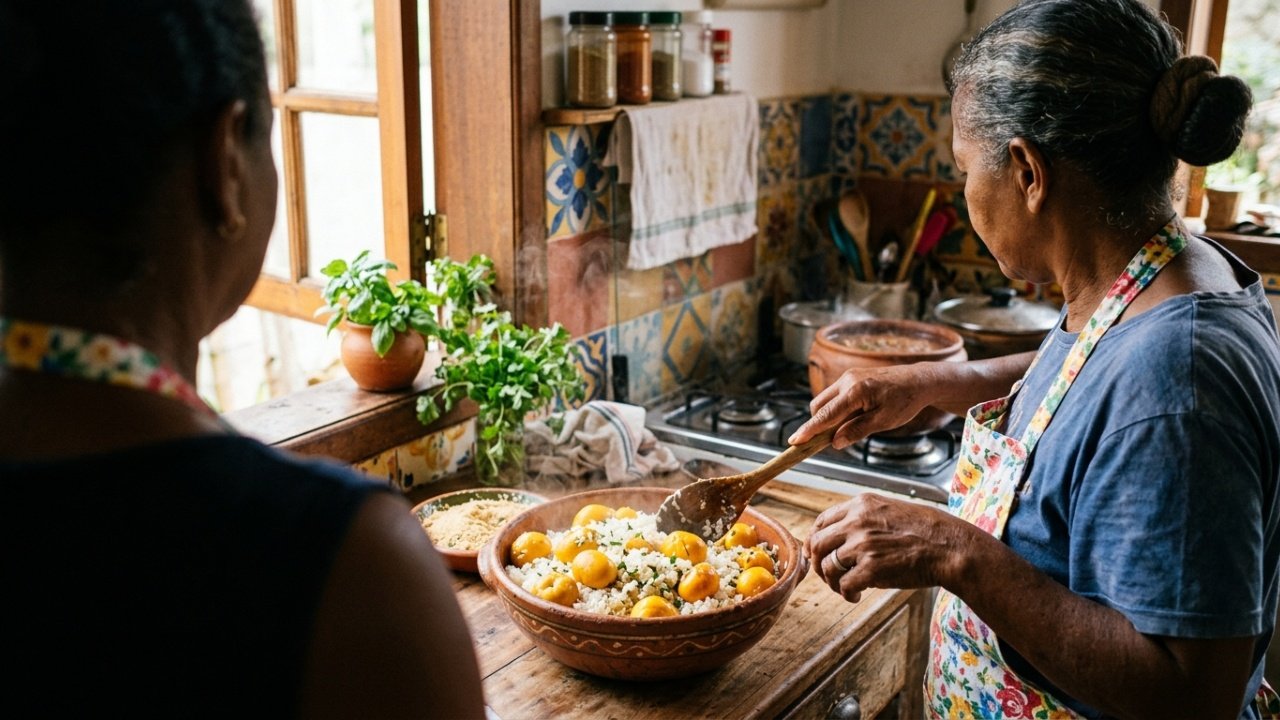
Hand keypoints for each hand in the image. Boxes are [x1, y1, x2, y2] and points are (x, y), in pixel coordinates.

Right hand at [789, 364, 934, 449]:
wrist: (918, 380)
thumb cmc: (905, 401)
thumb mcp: (883, 421)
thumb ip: (857, 431)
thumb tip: (835, 442)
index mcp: (856, 392)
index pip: (825, 415)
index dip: (809, 430)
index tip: (794, 441)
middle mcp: (847, 380)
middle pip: (819, 406)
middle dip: (818, 424)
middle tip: (827, 441)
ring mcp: (848, 376)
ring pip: (825, 400)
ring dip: (827, 416)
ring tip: (847, 428)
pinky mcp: (851, 377)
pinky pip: (835, 395)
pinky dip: (837, 409)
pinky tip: (853, 417)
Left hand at [803, 492, 966, 602]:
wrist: (951, 547)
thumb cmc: (926, 531)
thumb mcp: (890, 509)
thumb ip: (863, 518)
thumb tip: (839, 538)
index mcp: (860, 504)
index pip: (821, 521)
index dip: (815, 541)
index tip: (818, 554)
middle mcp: (857, 521)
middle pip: (817, 544)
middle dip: (818, 564)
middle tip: (827, 576)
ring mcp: (863, 544)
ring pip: (827, 567)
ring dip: (832, 582)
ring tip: (844, 588)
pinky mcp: (871, 568)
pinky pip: (844, 585)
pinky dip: (846, 594)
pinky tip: (856, 595)